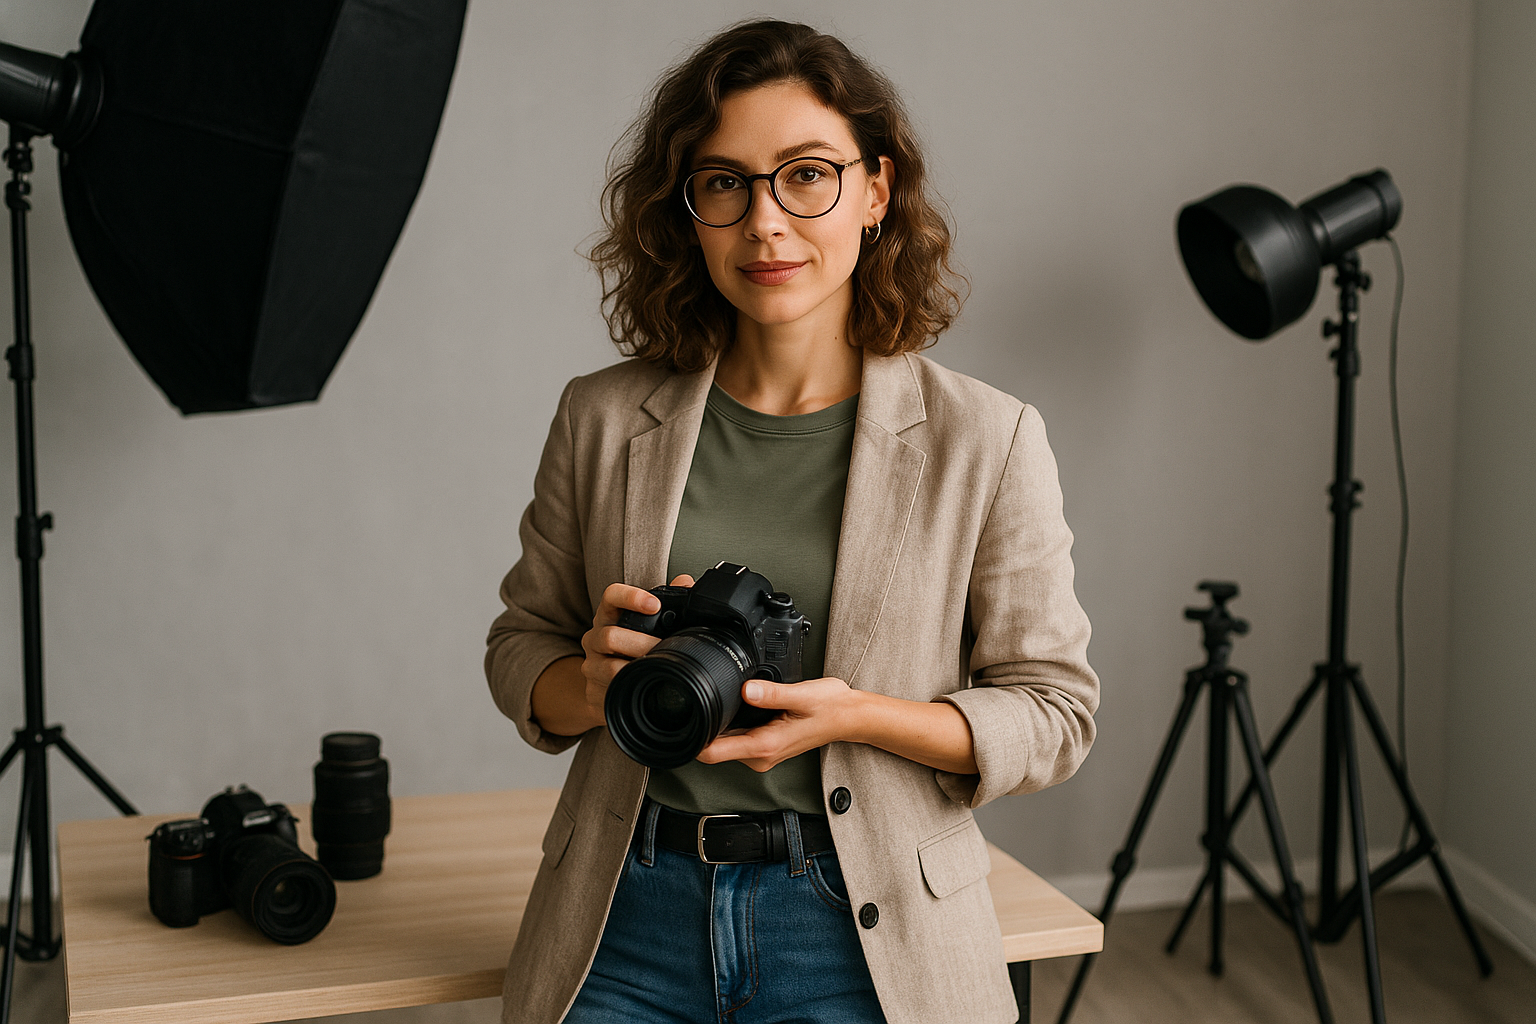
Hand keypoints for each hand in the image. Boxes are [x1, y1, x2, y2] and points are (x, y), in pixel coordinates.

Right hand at [578, 574, 693, 716]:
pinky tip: (642, 688)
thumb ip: (668, 601)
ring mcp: (591, 665)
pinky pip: (610, 693)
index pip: (611, 596)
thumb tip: (686, 582)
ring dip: (636, 669)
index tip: (654, 605)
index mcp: (609, 616)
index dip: (631, 597)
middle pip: (609, 636)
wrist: (608, 684)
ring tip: (656, 670)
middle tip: (663, 648)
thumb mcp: (648, 624)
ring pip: (609, 668)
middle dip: (641, 643)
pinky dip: (629, 691)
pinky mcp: (592, 691)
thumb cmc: (633, 647)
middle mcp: (594, 637)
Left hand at [695, 676, 860, 772]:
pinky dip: (731, 725)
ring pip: (724, 743)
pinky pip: (737, 738)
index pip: (713, 753)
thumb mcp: (802, 695)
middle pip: (713, 748)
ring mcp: (762, 753)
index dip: (692, 741)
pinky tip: (736, 707)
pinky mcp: (765, 746)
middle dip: (701, 728)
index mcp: (764, 745)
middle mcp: (760, 755)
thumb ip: (772, 694)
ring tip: (718, 701)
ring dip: (717, 726)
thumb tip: (746, 690)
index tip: (679, 724)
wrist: (849, 717)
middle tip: (694, 701)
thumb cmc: (830, 707)